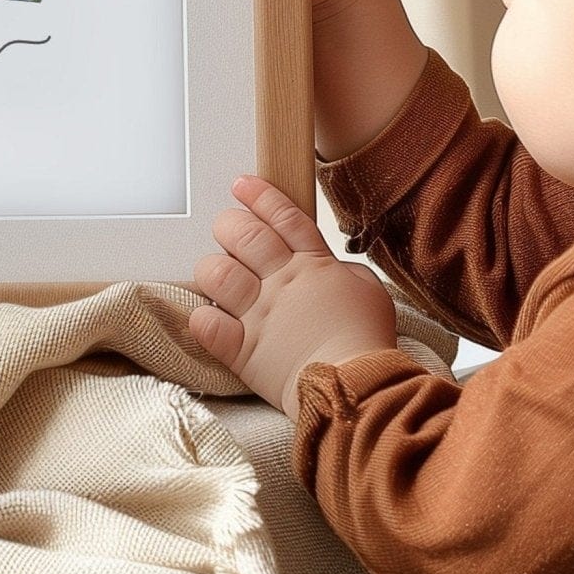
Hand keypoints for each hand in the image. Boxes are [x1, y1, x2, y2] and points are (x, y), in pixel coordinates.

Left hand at [188, 177, 398, 416]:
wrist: (356, 388)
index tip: (242, 184)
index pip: (283, 218)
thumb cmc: (368, 342)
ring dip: (212, 270)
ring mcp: (258, 315)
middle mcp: (280, 284)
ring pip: (217, 274)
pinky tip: (210, 319)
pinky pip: (207, 325)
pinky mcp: (243, 350)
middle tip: (228, 227)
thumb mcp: (370, 293)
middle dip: (229, 224)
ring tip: (217, 276)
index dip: (260, 197)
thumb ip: (344, 271)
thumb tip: (329, 266)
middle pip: (244, 236)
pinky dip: (204, 320)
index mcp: (313, 266)